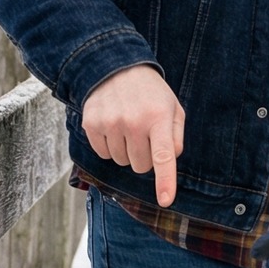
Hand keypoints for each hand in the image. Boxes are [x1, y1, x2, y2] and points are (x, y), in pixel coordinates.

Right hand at [80, 64, 184, 206]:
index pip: (163, 157)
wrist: (116, 67)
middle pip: (141, 166)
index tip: (166, 200)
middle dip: (144, 157)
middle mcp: (134, 122)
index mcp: (159, 118)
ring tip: (127, 126)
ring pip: (121, 162)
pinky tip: (112, 127)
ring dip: (126, 151)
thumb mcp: (173, 108)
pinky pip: (103, 154)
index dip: (165, 181)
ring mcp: (110, 123)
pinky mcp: (92, 124)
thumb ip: (176, 136)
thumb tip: (168, 160)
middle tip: (143, 134)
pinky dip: (109, 146)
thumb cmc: (150, 93)